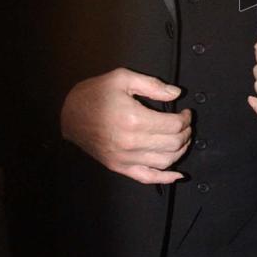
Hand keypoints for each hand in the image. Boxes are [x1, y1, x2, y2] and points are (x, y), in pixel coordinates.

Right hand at [61, 68, 190, 184]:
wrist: (70, 113)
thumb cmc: (96, 93)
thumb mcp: (123, 78)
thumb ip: (152, 85)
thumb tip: (176, 94)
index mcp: (134, 119)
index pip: (173, 125)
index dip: (186, 119)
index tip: (186, 112)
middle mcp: (131, 143)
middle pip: (173, 144)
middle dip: (186, 133)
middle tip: (186, 124)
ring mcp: (124, 158)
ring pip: (165, 161)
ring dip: (180, 151)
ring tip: (182, 139)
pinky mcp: (119, 167)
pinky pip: (147, 178)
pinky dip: (166, 178)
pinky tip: (178, 174)